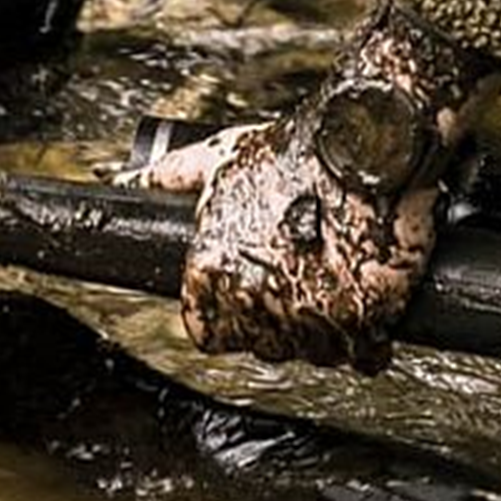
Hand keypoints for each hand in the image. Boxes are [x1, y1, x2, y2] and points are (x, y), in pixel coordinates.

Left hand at [133, 0, 498, 373]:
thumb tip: (131, 181)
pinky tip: (367, 304)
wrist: (369, 145)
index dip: (230, 315)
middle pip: (262, 345)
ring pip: (312, 353)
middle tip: (300, 279)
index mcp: (210, 271)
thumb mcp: (220, 155)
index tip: (252, 292)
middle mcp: (252, 302)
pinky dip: (368, 339)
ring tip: (335, 283)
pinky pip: (362, 354)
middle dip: (280, 321)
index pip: (206, 331)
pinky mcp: (360, 323)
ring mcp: (306, 318)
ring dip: (324, 331)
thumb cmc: (298, 148)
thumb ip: (171, 176)